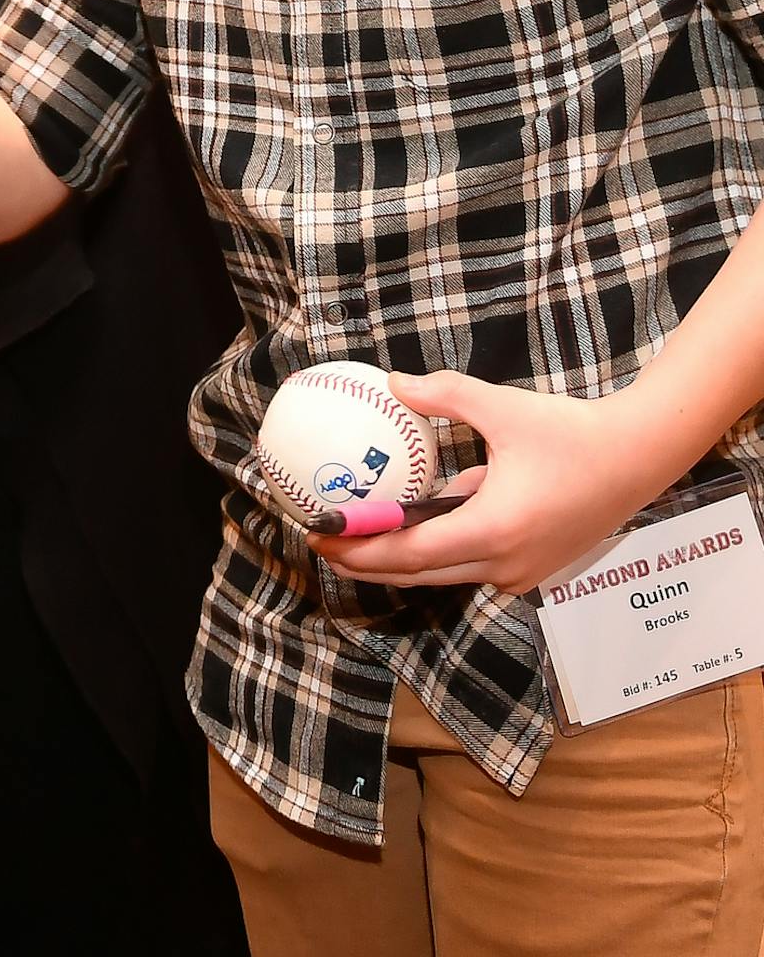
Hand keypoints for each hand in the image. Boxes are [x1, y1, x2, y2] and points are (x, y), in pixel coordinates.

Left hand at [311, 372, 666, 594]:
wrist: (639, 457)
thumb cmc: (572, 433)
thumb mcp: (502, 407)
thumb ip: (444, 395)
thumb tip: (393, 384)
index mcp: (492, 531)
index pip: (407, 553)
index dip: (358, 549)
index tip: (318, 536)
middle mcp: (504, 563)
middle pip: (417, 573)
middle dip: (365, 562)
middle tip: (322, 542)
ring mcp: (520, 572)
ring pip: (443, 572)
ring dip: (398, 560)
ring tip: (354, 539)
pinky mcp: (532, 568)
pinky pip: (469, 564)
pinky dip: (434, 552)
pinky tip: (409, 528)